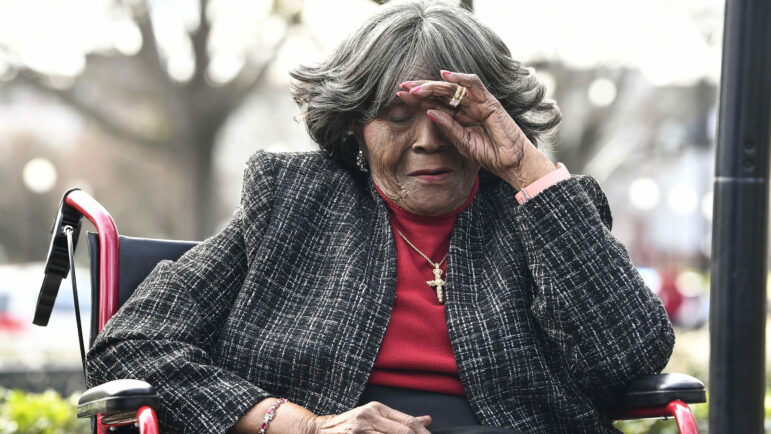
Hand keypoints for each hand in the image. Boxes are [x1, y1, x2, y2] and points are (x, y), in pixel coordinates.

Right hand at [309, 401, 431, 433]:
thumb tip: (427, 420)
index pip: (408, 422)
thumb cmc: (350, 425)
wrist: (320, 431)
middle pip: (403, 432)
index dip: (423, 433)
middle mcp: (369, 416)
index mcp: (377, 408)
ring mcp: (361, 430)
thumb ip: (399, 420)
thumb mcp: (375, 416)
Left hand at [398, 71, 555, 188]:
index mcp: (457, 116)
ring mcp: (477, 102)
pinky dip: (459, 78)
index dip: (417, 98)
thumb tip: (429, 112)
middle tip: (403, 87)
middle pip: (440, 92)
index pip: (434, 102)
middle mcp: (466, 106)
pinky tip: (444, 76)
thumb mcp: (461, 142)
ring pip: (453, 86)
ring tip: (417, 87)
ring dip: (434, 84)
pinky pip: (474, 84)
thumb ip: (447, 127)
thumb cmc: (488, 154)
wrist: (510, 163)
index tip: (398, 95)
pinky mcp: (489, 101)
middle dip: (421, 88)